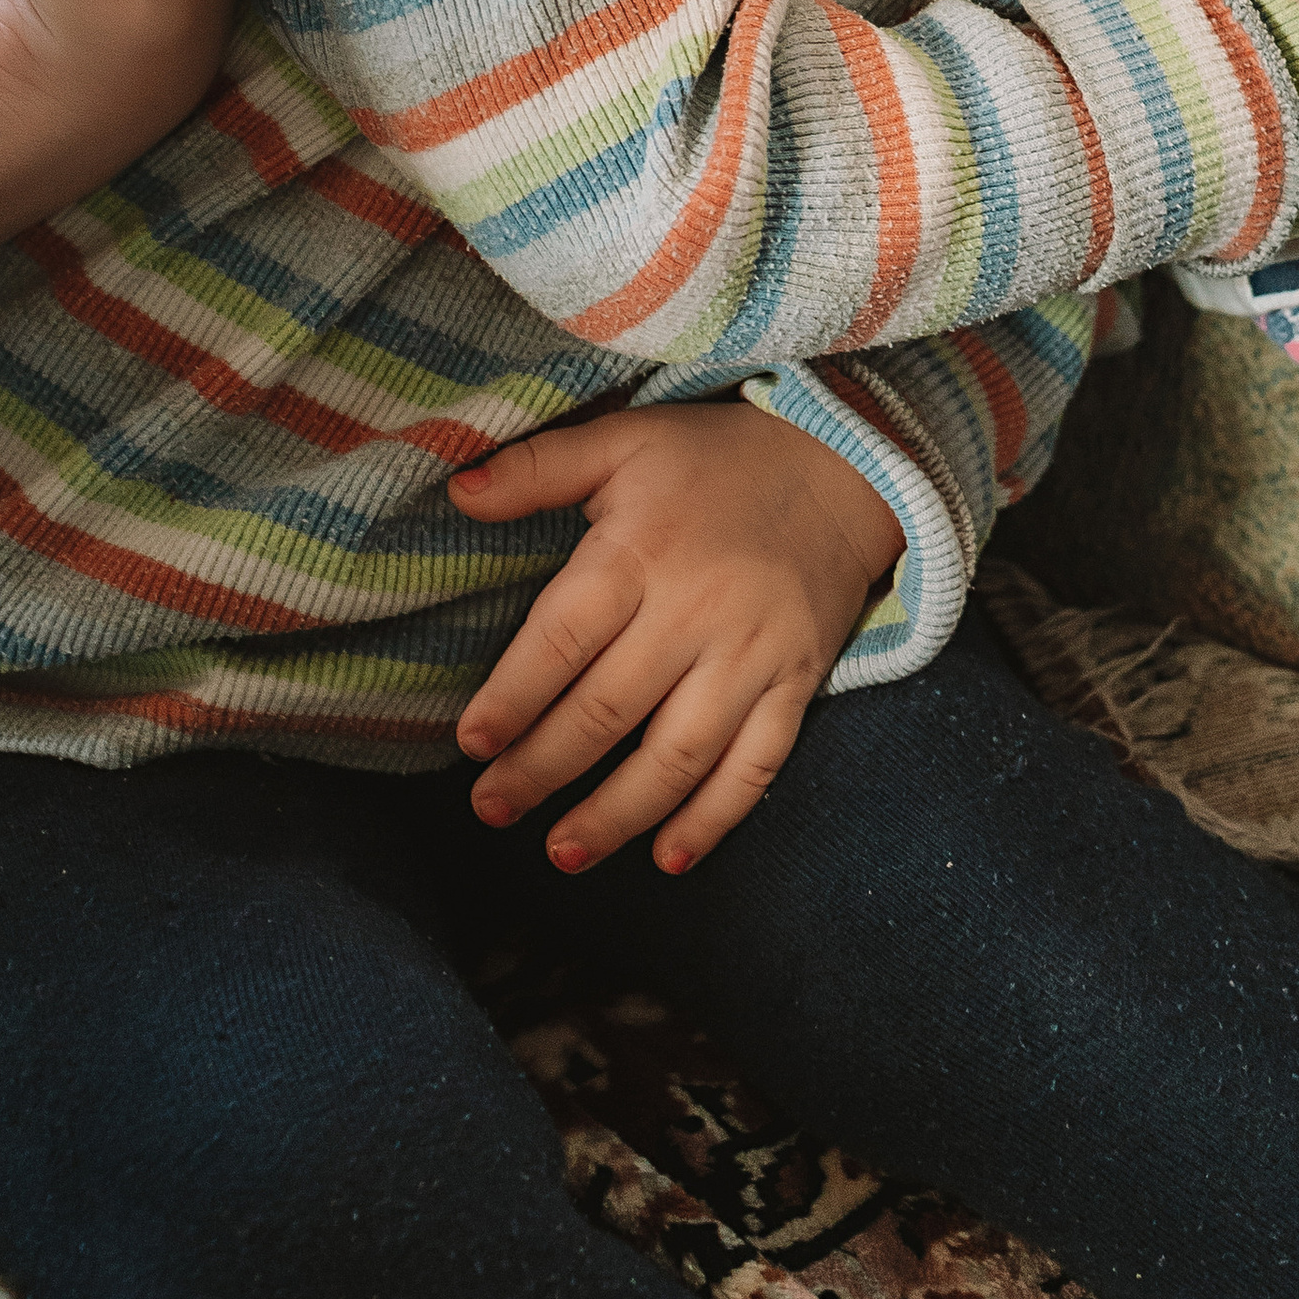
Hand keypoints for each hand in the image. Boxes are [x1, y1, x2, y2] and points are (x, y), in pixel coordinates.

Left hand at [447, 400, 904, 874]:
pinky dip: (713, 819)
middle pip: (608, 710)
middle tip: (492, 807)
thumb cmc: (714, 459)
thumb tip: (457, 492)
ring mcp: (752, 655)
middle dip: (542, 769)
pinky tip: (668, 857)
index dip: (512, 698)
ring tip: (562, 851)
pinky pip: (755, 765)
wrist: (841, 465)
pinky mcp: (797, 684)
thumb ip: (538, 467)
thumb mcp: (624, 441)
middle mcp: (696, 612)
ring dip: (616, 813)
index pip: (562, 639)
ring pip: (676, 755)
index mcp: (641, 553)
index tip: (471, 743)